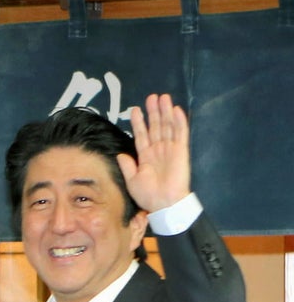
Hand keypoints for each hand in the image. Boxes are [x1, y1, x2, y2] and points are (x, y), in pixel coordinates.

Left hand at [117, 93, 190, 212]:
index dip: (138, 123)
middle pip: (155, 127)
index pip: (142, 135)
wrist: (164, 204)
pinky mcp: (181, 151)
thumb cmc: (148, 195)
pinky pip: (180, 133)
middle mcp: (158, 150)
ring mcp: (170, 149)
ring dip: (165, 112)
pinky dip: (179, 121)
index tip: (135, 110)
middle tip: (151, 97)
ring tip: (162, 97)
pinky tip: (176, 110)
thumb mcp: (132, 181)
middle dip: (153, 112)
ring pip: (167, 126)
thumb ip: (127, 167)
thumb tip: (120, 155)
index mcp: (146, 157)